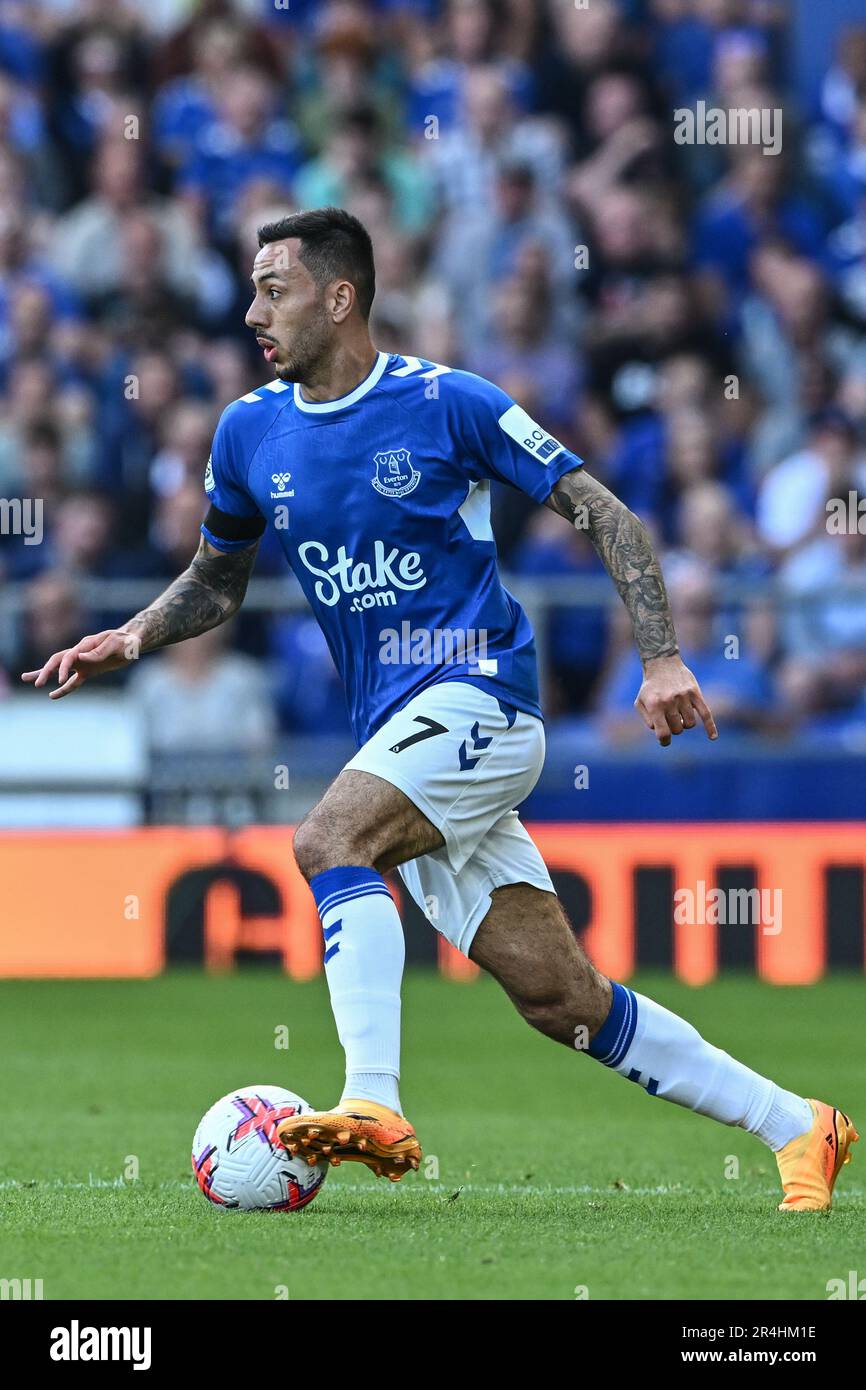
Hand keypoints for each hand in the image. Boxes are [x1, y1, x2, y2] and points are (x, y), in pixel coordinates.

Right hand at [21, 629, 140, 699]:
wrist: (133, 644)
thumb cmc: (126, 642)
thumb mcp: (116, 645)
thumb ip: (99, 652)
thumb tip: (80, 657)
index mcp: (86, 644)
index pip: (70, 656)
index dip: (64, 668)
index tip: (62, 681)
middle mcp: (80, 653)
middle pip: (58, 661)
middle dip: (46, 671)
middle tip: (37, 683)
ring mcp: (82, 663)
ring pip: (60, 669)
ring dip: (45, 674)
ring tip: (28, 680)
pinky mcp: (88, 672)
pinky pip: (73, 682)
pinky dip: (63, 690)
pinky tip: (52, 696)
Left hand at [634, 654, 717, 746]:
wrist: (662, 663)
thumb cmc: (650, 687)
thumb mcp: (640, 702)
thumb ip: (648, 720)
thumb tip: (661, 732)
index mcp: (655, 705)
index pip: (663, 733)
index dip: (664, 741)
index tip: (665, 741)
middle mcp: (669, 701)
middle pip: (678, 729)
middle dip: (674, 728)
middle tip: (670, 719)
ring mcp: (683, 697)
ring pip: (690, 724)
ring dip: (685, 723)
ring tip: (679, 715)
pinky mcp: (695, 693)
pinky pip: (706, 713)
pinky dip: (711, 727)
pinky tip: (713, 737)